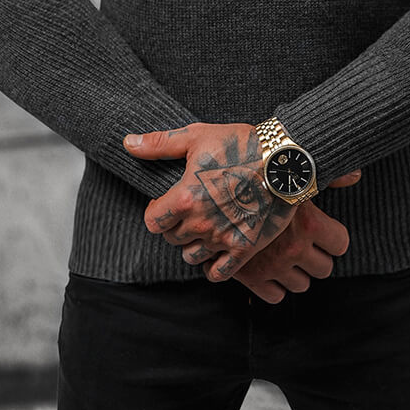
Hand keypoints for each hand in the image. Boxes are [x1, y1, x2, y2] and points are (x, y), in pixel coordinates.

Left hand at [124, 122, 295, 282]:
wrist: (283, 159)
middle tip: (192, 209)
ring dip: (194, 244)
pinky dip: (213, 266)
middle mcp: (201, 223)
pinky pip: (218, 273)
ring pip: (191, 257)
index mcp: (185, 198)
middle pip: (172, 239)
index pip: (153, 222)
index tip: (169, 203)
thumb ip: (159, 144)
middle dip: (177, 225)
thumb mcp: (196, 136)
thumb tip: (127, 143)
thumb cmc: (239, 143)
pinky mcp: (244, 248)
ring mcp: (222, 238)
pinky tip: (218, 249)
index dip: (158, 212)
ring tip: (206, 225)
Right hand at [228, 170, 360, 303]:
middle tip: (302, 242)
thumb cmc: (253, 170)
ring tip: (282, 253)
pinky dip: (272, 285)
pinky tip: (266, 266)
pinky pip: (274, 296)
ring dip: (295, 272)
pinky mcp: (249, 277)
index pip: (340, 243)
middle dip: (315, 257)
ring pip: (301, 285)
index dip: (333, 237)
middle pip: (324, 268)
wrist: (211, 183)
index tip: (324, 231)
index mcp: (309, 222)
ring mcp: (272, 265)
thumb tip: (357, 173)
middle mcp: (294, 247)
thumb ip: (327, 175)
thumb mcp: (291, 170)